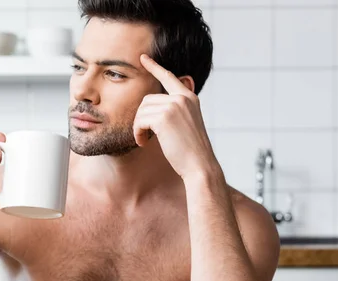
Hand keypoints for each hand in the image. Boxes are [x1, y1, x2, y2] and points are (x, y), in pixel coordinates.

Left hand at [134, 54, 218, 179]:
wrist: (199, 165)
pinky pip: (140, 120)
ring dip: (139, 128)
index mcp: (189, 98)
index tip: (143, 58)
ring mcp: (174, 106)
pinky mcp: (164, 117)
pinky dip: (138, 133)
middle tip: (144, 136)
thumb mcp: (186, 125)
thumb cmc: (190, 151)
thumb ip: (174, 111)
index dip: (154, 67)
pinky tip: (144, 143)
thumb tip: (150, 108)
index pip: (169, 77)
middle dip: (141, 119)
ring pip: (141, 111)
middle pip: (147, 100)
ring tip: (145, 141)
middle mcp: (182, 98)